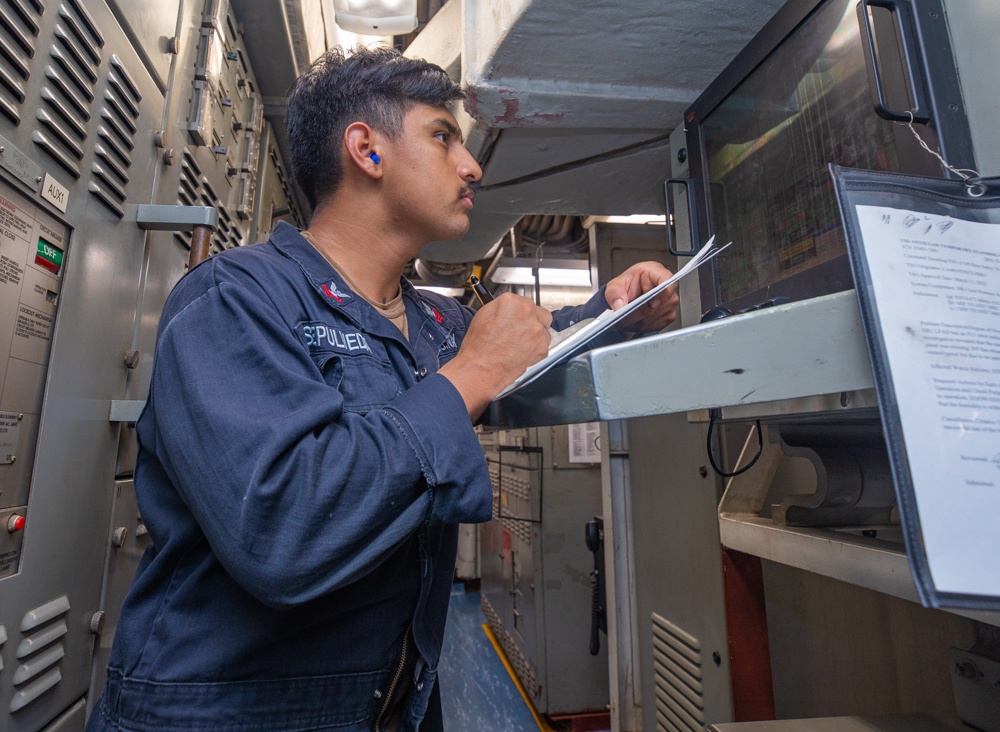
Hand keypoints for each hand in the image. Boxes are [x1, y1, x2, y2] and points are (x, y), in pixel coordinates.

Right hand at [439, 293, 550, 418]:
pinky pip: (544, 344)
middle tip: (520, 330)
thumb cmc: (478, 347)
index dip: (519, 311)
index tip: (516, 317)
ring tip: (518, 344)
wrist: (481, 369)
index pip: (523, 300)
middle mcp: (527, 313)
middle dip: (532, 320)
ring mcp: (537, 330)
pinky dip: (536, 348)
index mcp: (511, 302)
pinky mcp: (542, 347)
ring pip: (544, 328)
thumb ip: (502, 308)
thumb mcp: (483, 316)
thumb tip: (510, 308)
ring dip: (535, 334)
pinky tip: (522, 352)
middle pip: (539, 312)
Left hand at [605, 261, 679, 332]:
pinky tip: (634, 322)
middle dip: (639, 314)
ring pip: (656, 317)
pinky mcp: (668, 316)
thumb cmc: (628, 285)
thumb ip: (615, 293)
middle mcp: (666, 287)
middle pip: (660, 305)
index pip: (668, 282)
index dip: (662, 294)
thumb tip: (620, 306)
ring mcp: (670, 302)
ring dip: (639, 322)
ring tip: (626, 319)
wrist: (629, 294)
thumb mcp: (615, 285)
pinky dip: (643, 327)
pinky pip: (656, 325)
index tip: (651, 304)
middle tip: (624, 317)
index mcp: (655, 272)